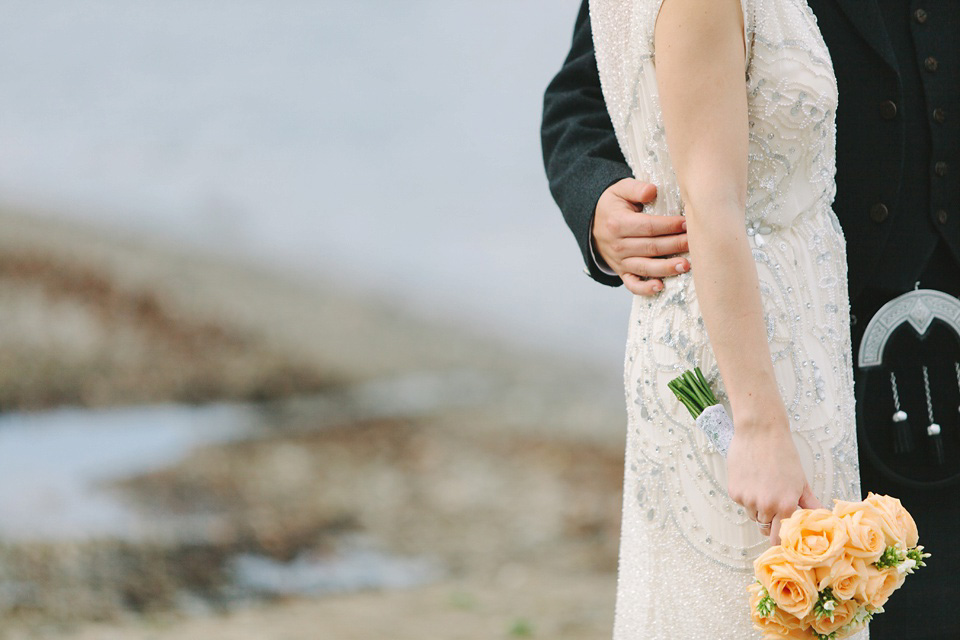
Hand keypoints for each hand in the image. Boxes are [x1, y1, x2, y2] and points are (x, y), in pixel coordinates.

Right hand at [592, 178, 688, 295]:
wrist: (593, 224)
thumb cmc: (613, 205)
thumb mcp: (619, 190)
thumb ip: (636, 188)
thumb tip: (652, 191)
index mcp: (618, 223)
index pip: (648, 226)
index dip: (669, 226)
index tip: (687, 223)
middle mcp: (618, 245)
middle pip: (651, 247)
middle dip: (675, 245)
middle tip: (694, 243)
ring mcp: (619, 261)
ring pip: (645, 267)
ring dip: (666, 268)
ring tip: (686, 265)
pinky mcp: (622, 272)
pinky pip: (632, 284)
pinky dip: (644, 289)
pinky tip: (660, 287)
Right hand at [725, 414, 821, 544]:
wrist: (760, 432)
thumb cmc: (783, 454)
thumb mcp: (801, 481)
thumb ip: (810, 505)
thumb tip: (824, 518)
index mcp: (785, 505)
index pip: (779, 537)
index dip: (779, 539)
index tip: (780, 538)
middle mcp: (765, 506)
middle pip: (764, 528)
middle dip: (769, 521)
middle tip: (773, 504)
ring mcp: (748, 500)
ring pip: (752, 514)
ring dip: (757, 507)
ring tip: (762, 485)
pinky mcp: (734, 492)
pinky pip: (741, 502)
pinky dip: (746, 495)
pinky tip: (751, 478)